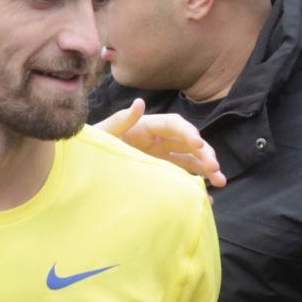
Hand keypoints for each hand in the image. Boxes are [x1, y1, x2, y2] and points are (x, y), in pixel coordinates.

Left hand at [96, 98, 224, 187]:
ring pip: (190, 160)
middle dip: (204, 153)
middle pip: (188, 142)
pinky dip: (194, 186)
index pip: (174, 125)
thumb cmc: (90, 148)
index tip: (199, 145)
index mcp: (146, 127)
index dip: (188, 133)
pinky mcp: (159, 174)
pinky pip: (181, 177)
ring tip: (221, 181)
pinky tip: (206, 198)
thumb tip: (139, 103)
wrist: (81, 169)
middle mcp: (157, 140)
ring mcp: (160, 158)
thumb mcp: (102, 135)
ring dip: (207, 168)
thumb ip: (120, 121)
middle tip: (215, 169)